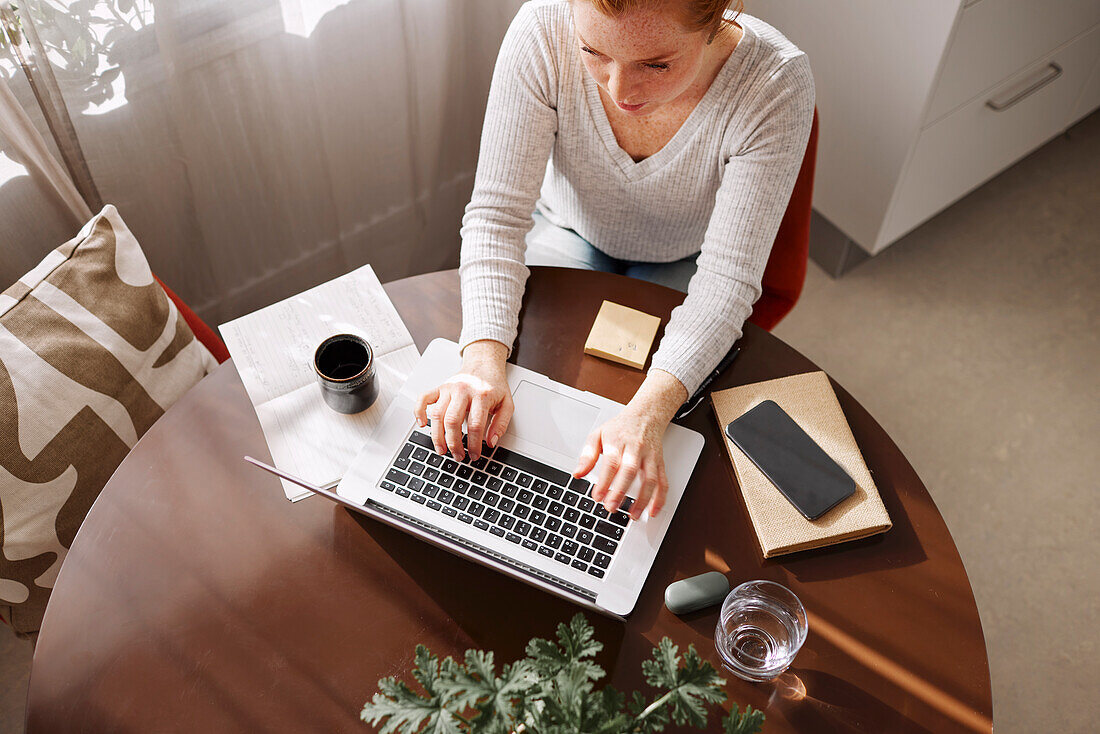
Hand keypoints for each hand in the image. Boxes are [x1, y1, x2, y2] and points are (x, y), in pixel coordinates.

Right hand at [414, 340, 511, 460]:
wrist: (483, 364)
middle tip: (458, 456)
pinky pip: (423, 399)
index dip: (474, 444)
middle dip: (454, 443)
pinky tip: (422, 424)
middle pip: (452, 421)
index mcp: (481, 395)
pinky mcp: (439, 388)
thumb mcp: (507, 404)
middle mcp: (462, 391)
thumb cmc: (494, 385)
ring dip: (437, 436)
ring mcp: (448, 389)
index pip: (475, 425)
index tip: (474, 455)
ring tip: (442, 450)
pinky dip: (419, 411)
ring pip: (437, 415)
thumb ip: (501, 424)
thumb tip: (492, 442)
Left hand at [572, 370, 686, 519]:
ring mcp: (650, 456)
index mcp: (617, 441)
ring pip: (650, 478)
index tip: (597, 496)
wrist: (645, 415)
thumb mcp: (597, 435)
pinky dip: (660, 498)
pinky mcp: (660, 463)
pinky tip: (653, 511)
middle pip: (629, 470)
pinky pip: (663, 481)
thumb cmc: (620, 428)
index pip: (611, 462)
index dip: (604, 481)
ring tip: (633, 515)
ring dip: (643, 499)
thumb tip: (578, 474)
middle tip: (611, 507)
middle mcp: (635, 449)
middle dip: (621, 491)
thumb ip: (587, 455)